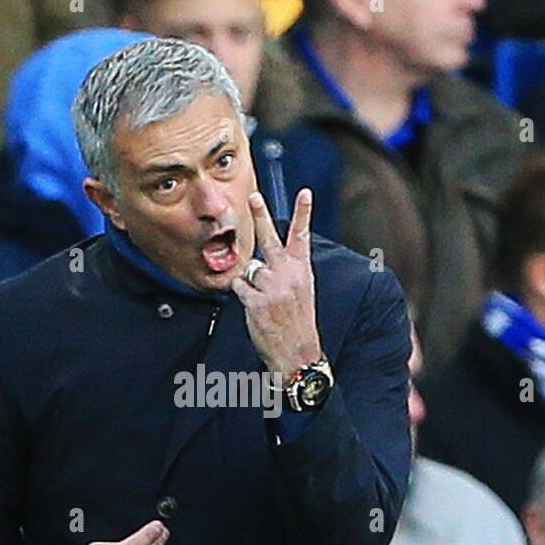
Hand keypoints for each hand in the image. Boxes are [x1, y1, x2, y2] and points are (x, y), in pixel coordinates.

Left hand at [230, 189, 321, 377]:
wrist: (297, 353)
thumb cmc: (297, 321)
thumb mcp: (302, 291)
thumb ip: (286, 271)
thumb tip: (259, 261)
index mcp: (302, 270)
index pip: (302, 236)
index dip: (304, 213)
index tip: (306, 192)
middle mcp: (288, 274)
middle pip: (269, 239)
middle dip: (260, 215)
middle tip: (253, 196)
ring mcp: (271, 287)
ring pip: (249, 269)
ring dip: (251, 283)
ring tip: (265, 300)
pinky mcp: (256, 301)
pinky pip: (239, 286)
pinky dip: (243, 295)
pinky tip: (256, 308)